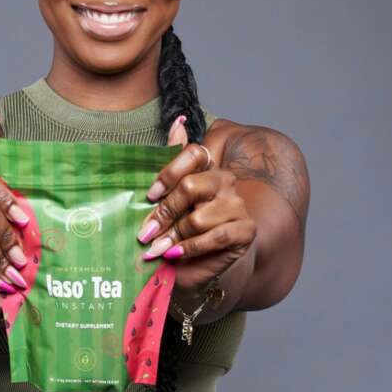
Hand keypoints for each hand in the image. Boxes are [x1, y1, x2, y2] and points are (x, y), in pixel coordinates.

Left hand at [137, 114, 256, 303]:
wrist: (192, 270)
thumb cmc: (176, 234)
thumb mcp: (167, 202)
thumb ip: (171, 166)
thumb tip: (178, 121)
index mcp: (207, 168)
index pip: (193, 154)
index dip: (169, 173)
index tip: (149, 195)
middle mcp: (225, 182)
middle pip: (191, 186)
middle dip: (164, 212)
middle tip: (145, 232)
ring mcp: (238, 206)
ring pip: (200, 217)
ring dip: (174, 236)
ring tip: (157, 249)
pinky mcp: (245, 231)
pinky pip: (215, 236)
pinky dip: (192, 248)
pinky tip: (176, 255)